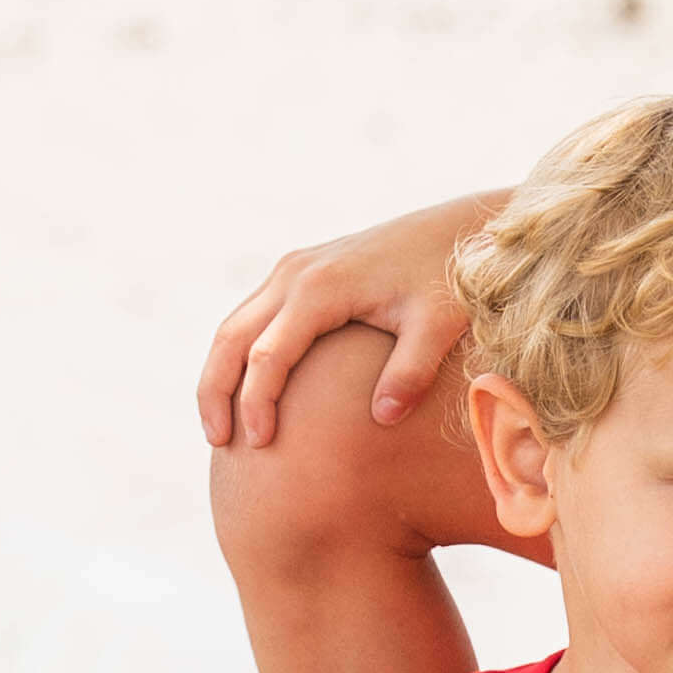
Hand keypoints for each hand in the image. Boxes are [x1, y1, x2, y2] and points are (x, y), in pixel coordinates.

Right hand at [197, 189, 500, 452]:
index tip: (262, 443)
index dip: (258, 402)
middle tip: (217, 443)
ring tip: (220, 427)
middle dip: (216, 392)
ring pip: (233, 325)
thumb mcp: (439, 325)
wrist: (456, 229)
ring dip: (219, 374)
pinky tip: (246, 392)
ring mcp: (292, 270)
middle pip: (231, 337)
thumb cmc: (449, 279)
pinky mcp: (299, 273)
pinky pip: (252, 317)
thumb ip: (412, 371)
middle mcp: (295, 273)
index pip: (269, 354)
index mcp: (322, 287)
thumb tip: (383, 419)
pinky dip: (237, 356)